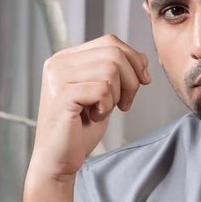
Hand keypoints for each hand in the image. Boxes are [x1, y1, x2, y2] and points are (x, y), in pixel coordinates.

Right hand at [28, 33, 151, 181]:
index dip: (133, 59)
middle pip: (114, 53)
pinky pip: (102, 89)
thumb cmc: (78, 130)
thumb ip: (115, 73)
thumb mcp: (101, 94)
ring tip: (103, 111)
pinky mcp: (62, 94)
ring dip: (117, 95)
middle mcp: (59, 62)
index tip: (143, 81)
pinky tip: (94, 117)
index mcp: (67, 58)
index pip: (109, 41)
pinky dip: (106, 106)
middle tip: (125, 103)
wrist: (57, 159)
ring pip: (110, 70)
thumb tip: (143, 59)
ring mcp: (58, 77)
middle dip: (131, 80)